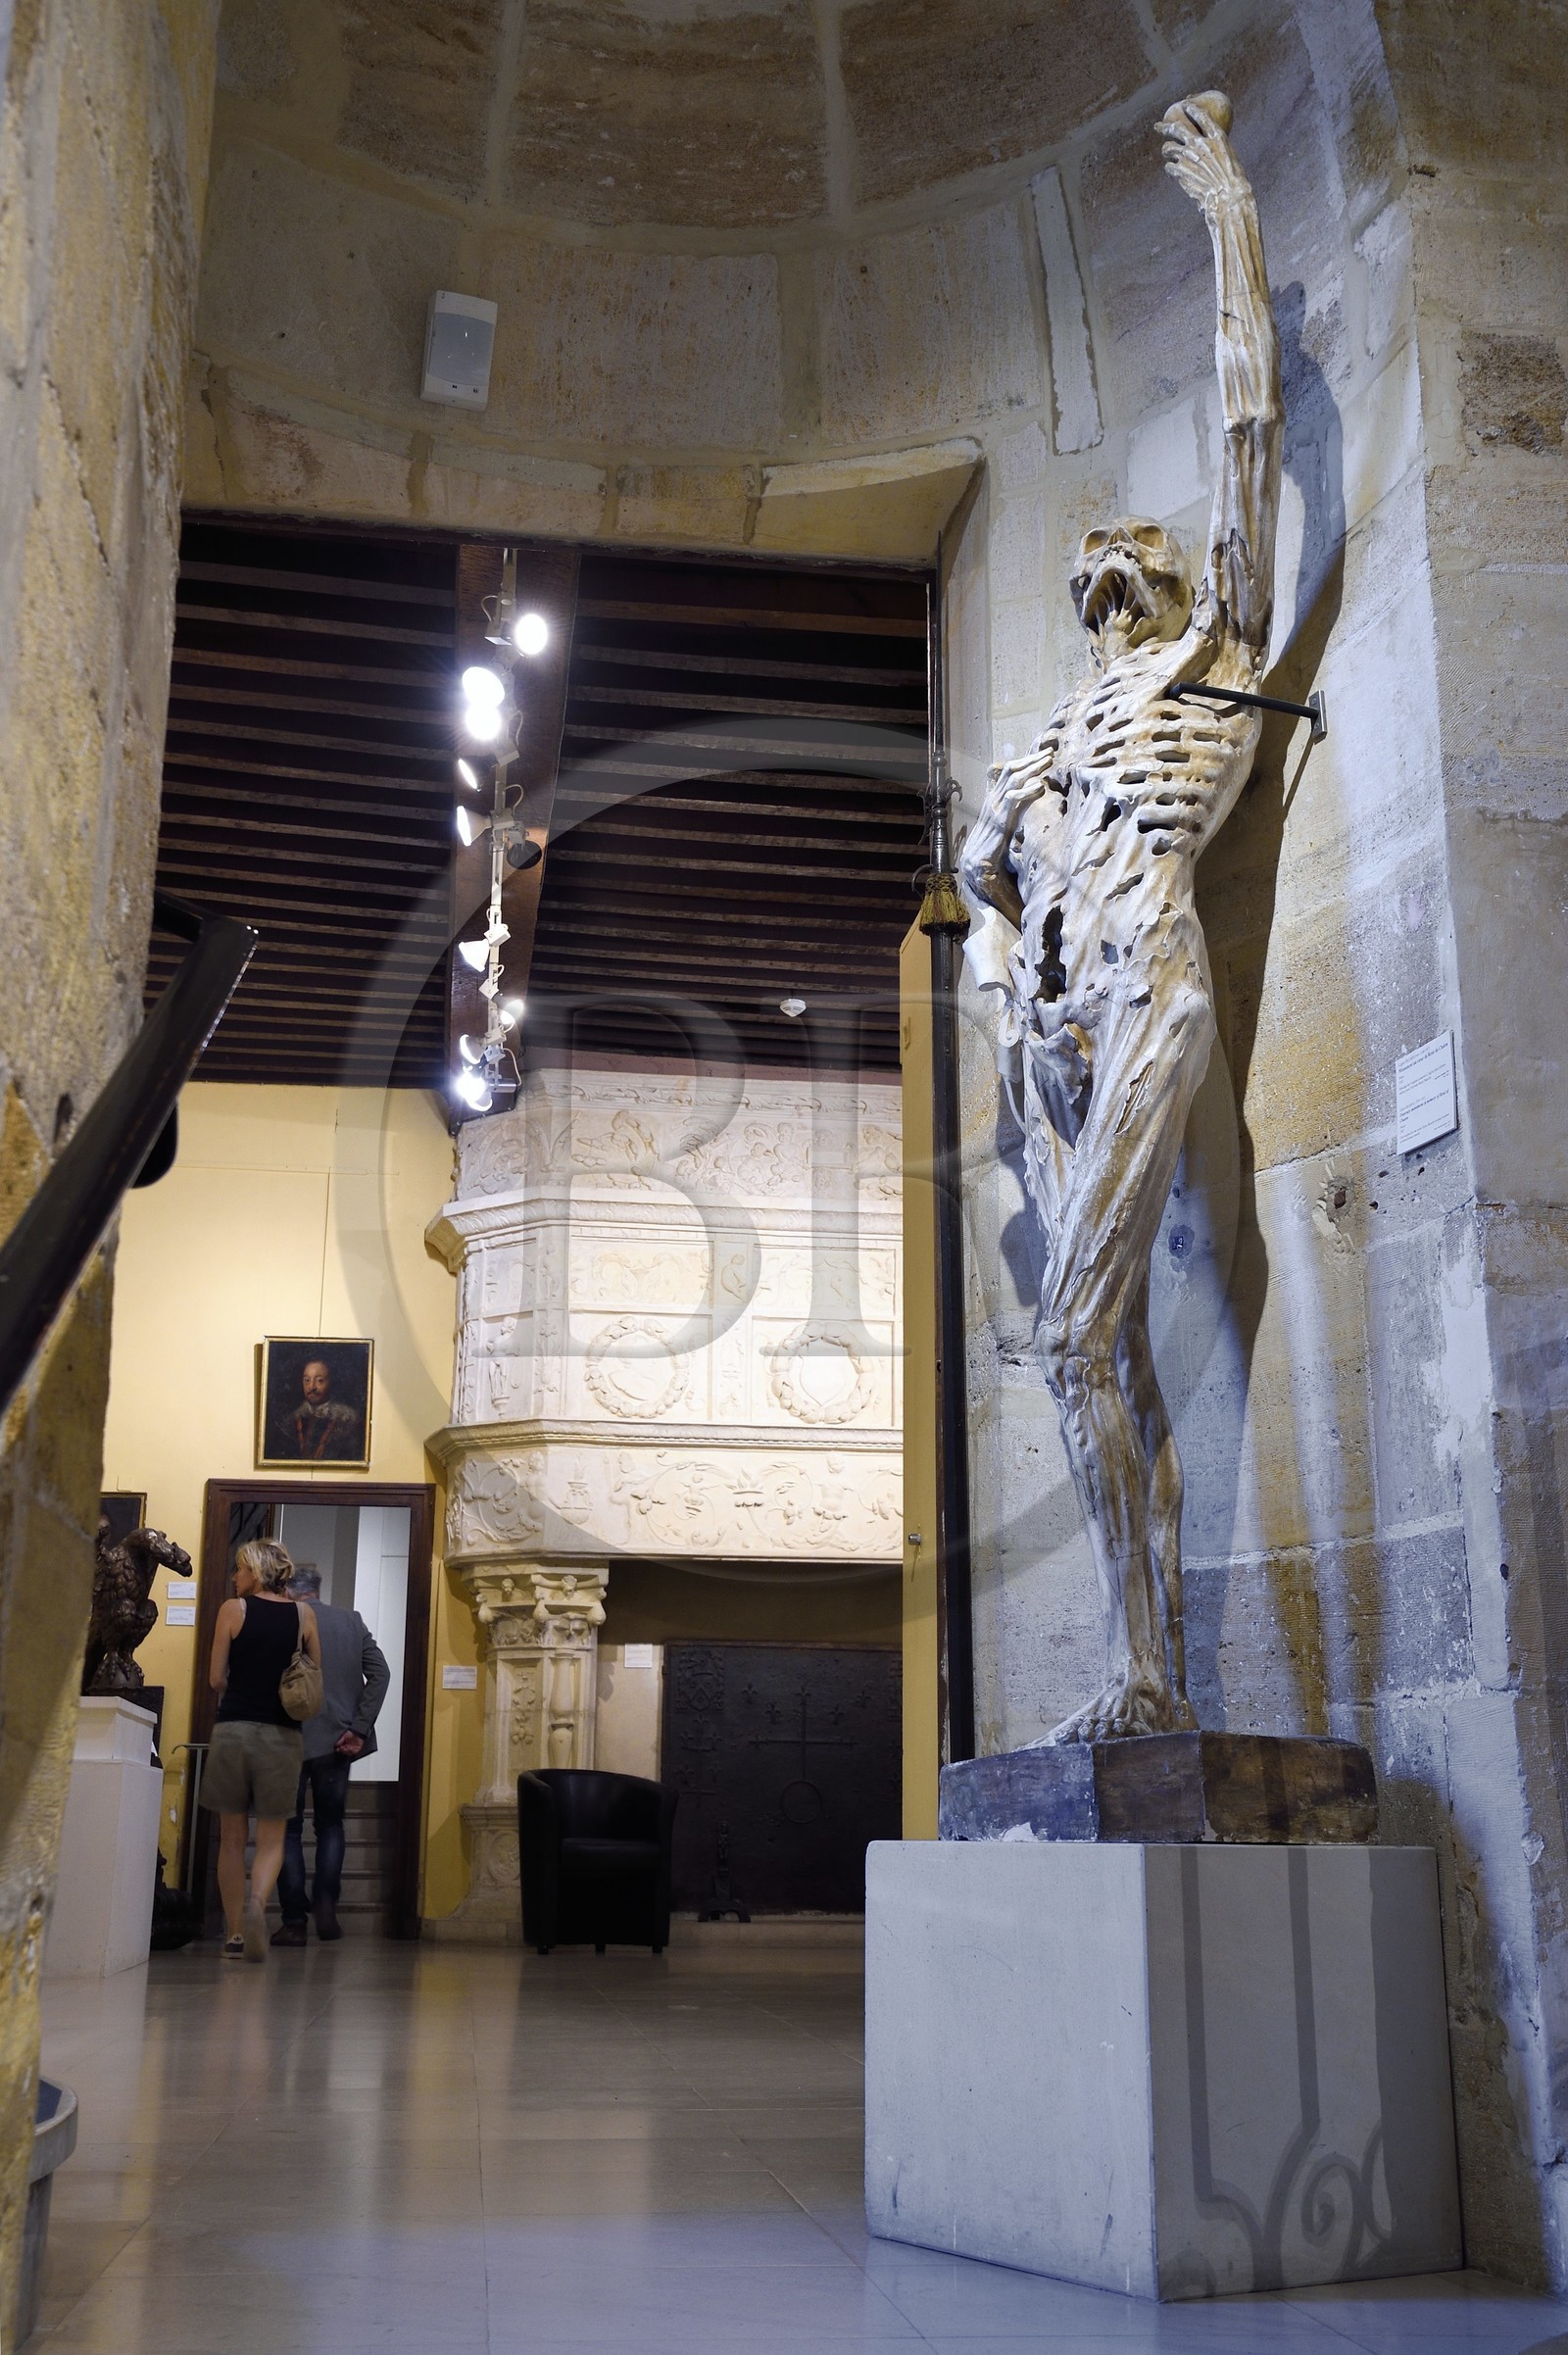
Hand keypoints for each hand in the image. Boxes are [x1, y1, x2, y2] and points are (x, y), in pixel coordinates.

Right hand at [335, 1731, 364, 1756]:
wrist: (358, 1732)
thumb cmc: (352, 1733)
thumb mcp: (345, 1735)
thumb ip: (341, 1740)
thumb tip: (336, 1744)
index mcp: (344, 1744)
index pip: (340, 1749)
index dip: (338, 1749)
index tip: (337, 1749)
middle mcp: (348, 1747)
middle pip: (344, 1751)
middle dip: (342, 1750)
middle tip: (341, 1748)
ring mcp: (352, 1749)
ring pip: (348, 1753)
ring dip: (346, 1751)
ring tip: (346, 1748)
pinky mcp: (357, 1749)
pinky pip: (354, 1752)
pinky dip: (351, 1751)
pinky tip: (350, 1748)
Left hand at [1159, 92, 1247, 213]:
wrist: (1228, 198)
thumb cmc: (1234, 182)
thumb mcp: (1230, 159)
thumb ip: (1216, 150)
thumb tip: (1208, 148)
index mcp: (1217, 136)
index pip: (1201, 116)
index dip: (1191, 109)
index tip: (1185, 105)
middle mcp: (1200, 143)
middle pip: (1178, 128)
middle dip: (1166, 126)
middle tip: (1158, 126)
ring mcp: (1188, 156)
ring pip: (1169, 147)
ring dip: (1167, 149)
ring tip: (1166, 151)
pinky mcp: (1180, 171)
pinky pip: (1169, 166)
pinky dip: (1170, 168)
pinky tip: (1172, 170)